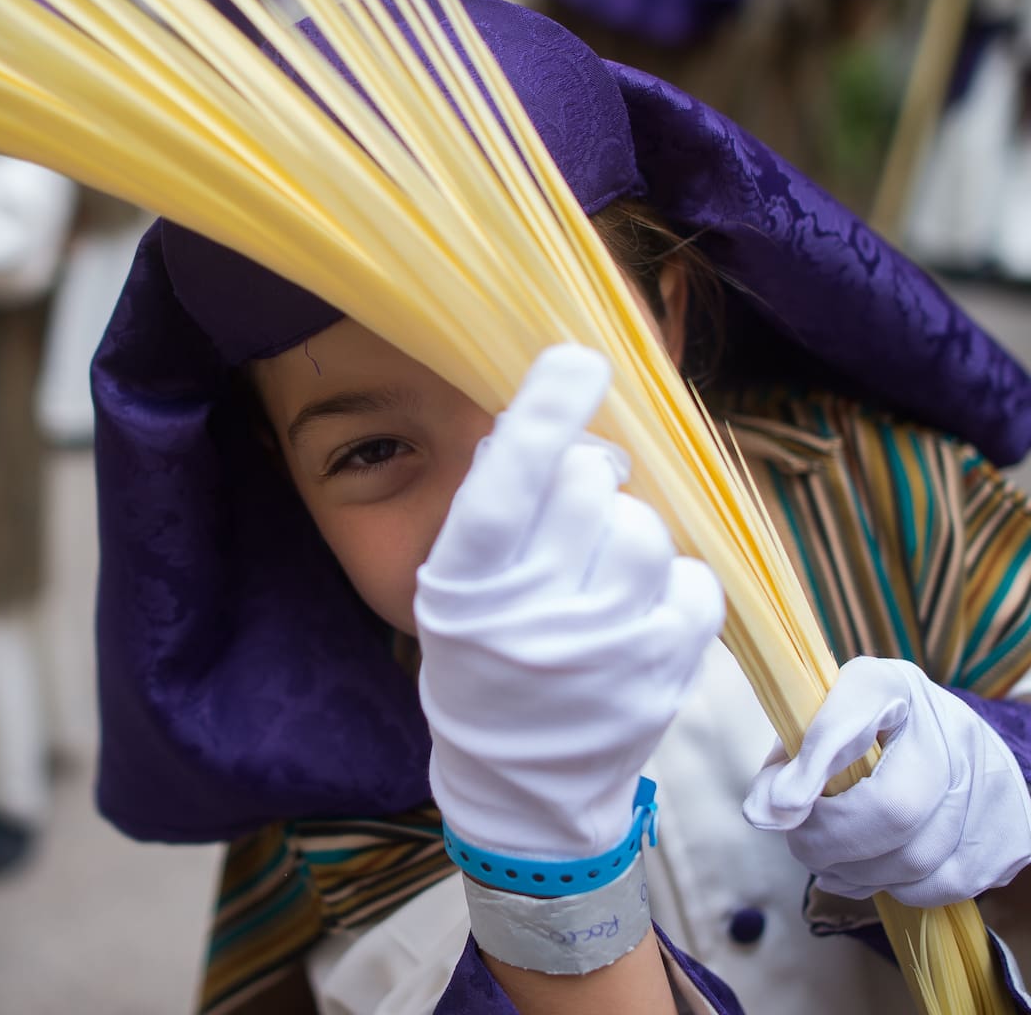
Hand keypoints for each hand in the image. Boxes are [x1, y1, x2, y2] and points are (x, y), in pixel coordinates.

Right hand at [415, 345, 723, 864]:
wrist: (519, 790)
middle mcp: (532, 619)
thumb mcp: (457, 591)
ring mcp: (605, 652)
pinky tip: (642, 607)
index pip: (506, 484)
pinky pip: (692, 580)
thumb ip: (492, 510)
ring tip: (605, 567)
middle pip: (589, 487)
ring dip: (629, 529)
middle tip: (575, 509)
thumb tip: (547, 422)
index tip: (578, 359)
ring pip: (645, 529)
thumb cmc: (483, 667)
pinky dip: (674, 580)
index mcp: (465, 590)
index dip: (544, 413)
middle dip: (587, 477)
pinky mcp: (665, 676)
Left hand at [743, 657, 1030, 906]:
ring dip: (858, 873)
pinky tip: (871, 874)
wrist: (952, 738)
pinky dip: (897, 888)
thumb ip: (787, 764)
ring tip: (828, 864)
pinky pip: (944, 883)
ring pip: (917, 856)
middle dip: (832, 841)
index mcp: (890, 686)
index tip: (778, 806)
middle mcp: (947, 726)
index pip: (852, 719)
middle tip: (800, 846)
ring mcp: (987, 778)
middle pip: (893, 807)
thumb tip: (762, 815)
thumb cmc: (868, 732)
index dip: (814, 765)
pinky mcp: (1009, 828)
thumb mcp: (820, 725)